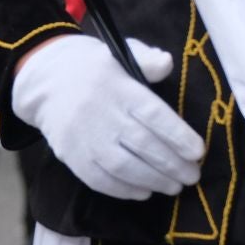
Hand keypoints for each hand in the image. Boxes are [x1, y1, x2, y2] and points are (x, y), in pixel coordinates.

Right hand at [11, 33, 204, 201]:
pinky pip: (100, 180)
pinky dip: (125, 190)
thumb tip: (167, 63)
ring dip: (153, 180)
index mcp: (117, 86)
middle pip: (143, 144)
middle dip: (172, 164)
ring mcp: (84, 137)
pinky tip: (145, 192)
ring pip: (123, 166)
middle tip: (193, 175)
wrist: (46, 82)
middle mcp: (101, 113)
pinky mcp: (71, 156)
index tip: (198, 151)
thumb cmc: (94, 68)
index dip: (177, 135)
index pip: (153, 114)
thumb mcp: (119, 52)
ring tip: (174, 186)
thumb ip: (146, 59)